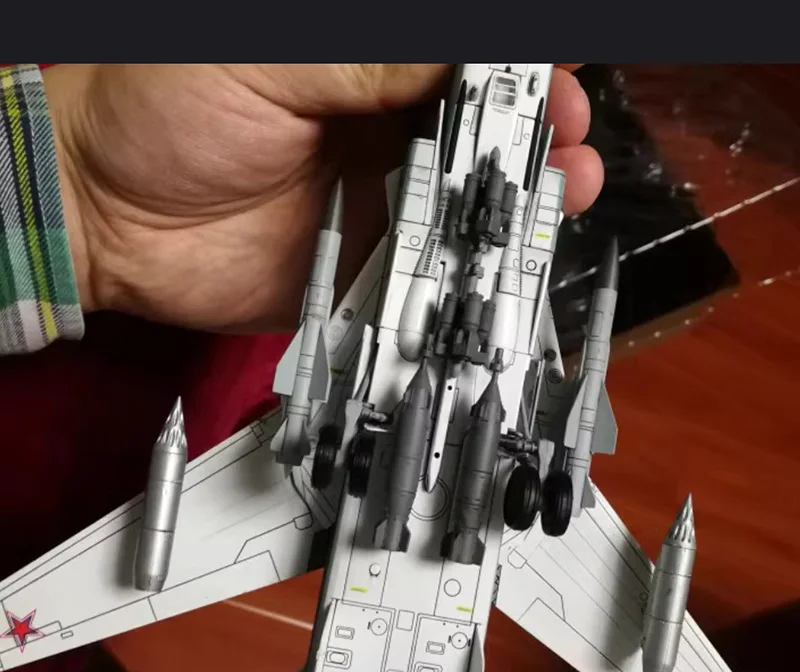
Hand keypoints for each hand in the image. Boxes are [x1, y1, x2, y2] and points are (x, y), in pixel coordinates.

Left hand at [47, 64, 602, 331]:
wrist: (109, 215)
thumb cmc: (164, 111)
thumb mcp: (273, 60)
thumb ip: (374, 61)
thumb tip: (467, 58)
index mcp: (362, 70)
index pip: (460, 67)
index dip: (513, 73)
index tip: (552, 80)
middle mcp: (376, 134)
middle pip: (478, 133)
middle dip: (533, 133)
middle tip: (566, 135)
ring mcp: (373, 203)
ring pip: (465, 202)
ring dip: (518, 198)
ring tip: (561, 187)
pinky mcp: (358, 266)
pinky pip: (424, 269)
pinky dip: (467, 266)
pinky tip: (502, 253)